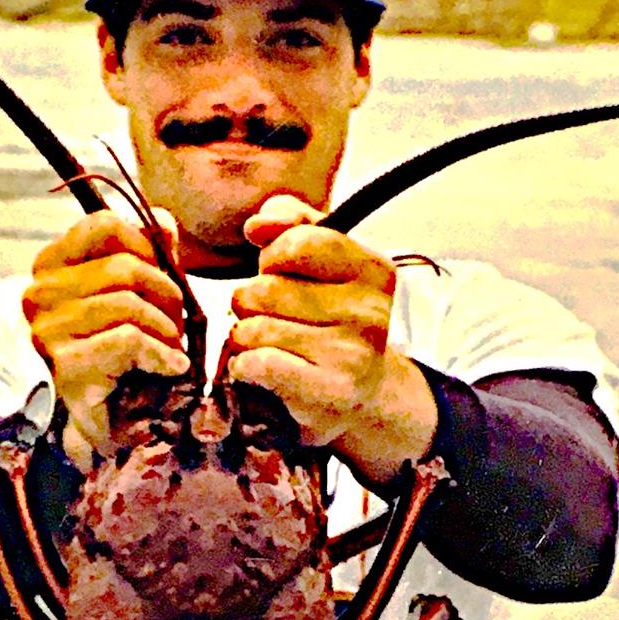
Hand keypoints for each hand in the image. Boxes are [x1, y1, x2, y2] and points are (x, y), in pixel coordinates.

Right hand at [22, 210, 189, 467]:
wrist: (108, 429)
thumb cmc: (123, 359)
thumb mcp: (139, 297)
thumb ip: (150, 256)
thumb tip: (162, 220)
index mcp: (50, 268)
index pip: (103, 225)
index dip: (146, 244)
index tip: (164, 275)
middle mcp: (39, 296)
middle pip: (124, 266)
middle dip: (166, 295)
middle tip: (178, 324)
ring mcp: (48, 332)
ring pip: (128, 303)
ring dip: (166, 329)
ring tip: (172, 348)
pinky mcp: (68, 367)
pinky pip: (129, 340)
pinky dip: (162, 354)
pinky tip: (171, 367)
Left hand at [225, 196, 436, 484]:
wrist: (365, 398)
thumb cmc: (335, 322)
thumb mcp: (327, 262)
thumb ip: (292, 221)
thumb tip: (257, 225)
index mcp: (374, 271)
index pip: (298, 242)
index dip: (273, 257)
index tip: (279, 274)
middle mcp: (370, 313)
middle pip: (266, 289)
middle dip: (252, 301)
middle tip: (269, 317)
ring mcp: (352, 355)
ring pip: (255, 328)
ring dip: (244, 336)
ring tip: (264, 344)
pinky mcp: (327, 394)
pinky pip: (257, 364)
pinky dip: (243, 366)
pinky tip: (257, 369)